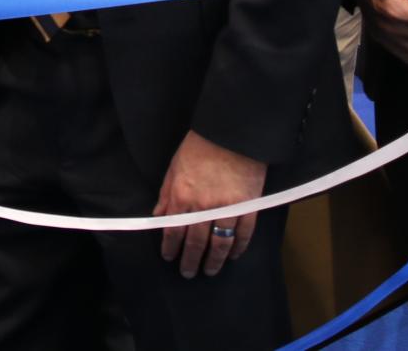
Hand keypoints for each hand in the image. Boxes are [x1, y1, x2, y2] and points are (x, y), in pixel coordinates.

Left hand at [155, 130, 265, 277]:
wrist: (231, 135)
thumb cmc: (199, 149)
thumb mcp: (173, 168)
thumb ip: (166, 195)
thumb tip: (158, 217)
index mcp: (181, 196)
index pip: (172, 230)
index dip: (170, 247)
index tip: (168, 257)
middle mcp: (202, 207)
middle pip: (195, 242)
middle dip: (190, 260)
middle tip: (188, 273)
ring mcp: (227, 208)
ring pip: (220, 244)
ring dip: (215, 260)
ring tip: (210, 270)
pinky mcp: (248, 207)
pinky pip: (244, 234)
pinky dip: (239, 247)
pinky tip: (234, 255)